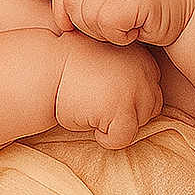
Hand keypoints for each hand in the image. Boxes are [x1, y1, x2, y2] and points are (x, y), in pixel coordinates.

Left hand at [50, 0, 194, 47]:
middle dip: (89, 27)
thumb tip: (59, 24)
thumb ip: (86, 1)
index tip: (87, 27)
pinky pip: (107, 26)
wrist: (189, 9)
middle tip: (117, 25)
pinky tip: (140, 27)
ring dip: (108, 33)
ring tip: (131, 24)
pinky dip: (122, 36)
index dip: (66, 15)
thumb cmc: (146, 11)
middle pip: (72, 7)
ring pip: (88, 18)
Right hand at [55, 33, 163, 149]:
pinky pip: (124, 138)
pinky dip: (106, 138)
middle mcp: (144, 70)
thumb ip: (129, 72)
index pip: (151, 89)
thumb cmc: (69, 67)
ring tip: (91, 108)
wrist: (43, 69)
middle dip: (127, 112)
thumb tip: (149, 105)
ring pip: (140, 124)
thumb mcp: (107, 59)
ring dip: (116, 124)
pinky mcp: (121, 108)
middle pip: (151, 107)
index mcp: (141, 56)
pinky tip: (87, 119)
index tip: (102, 92)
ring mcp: (135, 89)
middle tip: (96, 104)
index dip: (127, 98)